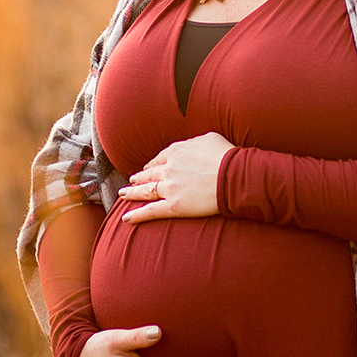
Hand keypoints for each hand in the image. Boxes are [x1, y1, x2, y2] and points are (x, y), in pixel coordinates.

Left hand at [118, 131, 232, 220]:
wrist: (233, 175)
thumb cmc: (226, 155)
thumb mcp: (209, 138)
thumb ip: (194, 142)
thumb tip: (192, 145)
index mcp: (176, 152)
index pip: (159, 159)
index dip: (152, 164)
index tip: (148, 168)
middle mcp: (169, 169)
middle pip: (149, 174)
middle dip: (138, 177)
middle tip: (131, 180)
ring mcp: (169, 188)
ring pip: (145, 191)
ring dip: (132, 193)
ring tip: (123, 194)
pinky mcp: (173, 206)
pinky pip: (151, 211)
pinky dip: (137, 215)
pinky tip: (126, 218)